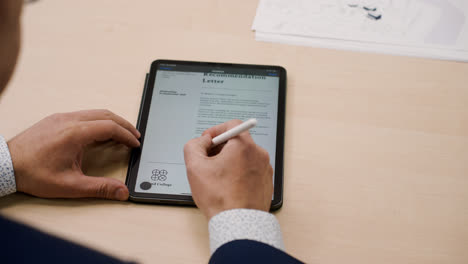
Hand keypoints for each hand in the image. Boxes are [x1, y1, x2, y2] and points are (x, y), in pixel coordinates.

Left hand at [7, 110, 139, 200]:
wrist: (5, 164)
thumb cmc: (33, 173)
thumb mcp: (70, 185)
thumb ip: (99, 187)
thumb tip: (121, 191)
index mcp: (75, 133)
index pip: (110, 127)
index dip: (126, 135)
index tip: (135, 143)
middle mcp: (69, 120)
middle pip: (105, 115)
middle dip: (124, 125)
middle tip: (135, 135)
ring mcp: (61, 117)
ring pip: (94, 112)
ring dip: (111, 121)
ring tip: (120, 133)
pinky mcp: (55, 119)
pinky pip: (83, 114)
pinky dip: (97, 120)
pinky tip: (98, 132)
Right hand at [184, 120, 272, 218]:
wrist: (239, 224)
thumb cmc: (220, 197)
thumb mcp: (195, 167)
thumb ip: (194, 146)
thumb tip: (201, 142)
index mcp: (244, 146)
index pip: (232, 125)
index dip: (215, 131)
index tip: (207, 142)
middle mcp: (259, 154)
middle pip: (238, 141)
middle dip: (221, 148)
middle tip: (208, 161)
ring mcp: (265, 169)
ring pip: (244, 157)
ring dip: (230, 161)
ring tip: (218, 178)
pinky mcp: (266, 182)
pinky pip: (251, 170)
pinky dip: (239, 173)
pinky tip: (228, 187)